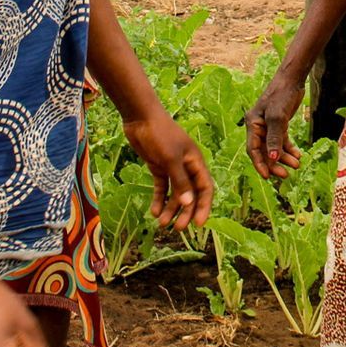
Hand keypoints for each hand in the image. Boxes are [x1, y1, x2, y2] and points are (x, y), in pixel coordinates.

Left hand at [125, 109, 212, 229]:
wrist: (140, 118)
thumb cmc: (160, 135)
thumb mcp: (170, 159)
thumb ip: (180, 182)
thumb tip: (189, 203)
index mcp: (196, 162)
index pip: (205, 188)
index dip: (204, 206)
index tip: (199, 224)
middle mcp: (186, 166)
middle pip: (190, 194)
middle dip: (185, 211)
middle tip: (177, 228)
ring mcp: (172, 167)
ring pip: (175, 193)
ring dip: (170, 208)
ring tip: (161, 223)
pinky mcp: (158, 166)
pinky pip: (162, 187)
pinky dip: (159, 199)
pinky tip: (154, 212)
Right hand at [245, 73, 304, 179]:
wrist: (292, 79)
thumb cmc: (281, 95)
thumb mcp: (277, 117)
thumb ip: (274, 138)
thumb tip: (272, 158)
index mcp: (252, 124)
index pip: (253, 149)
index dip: (260, 164)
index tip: (268, 177)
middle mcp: (259, 126)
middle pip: (264, 151)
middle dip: (274, 164)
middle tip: (286, 175)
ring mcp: (269, 125)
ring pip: (274, 147)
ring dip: (284, 158)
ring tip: (296, 165)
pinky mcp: (279, 123)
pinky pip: (282, 141)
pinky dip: (289, 149)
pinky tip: (298, 155)